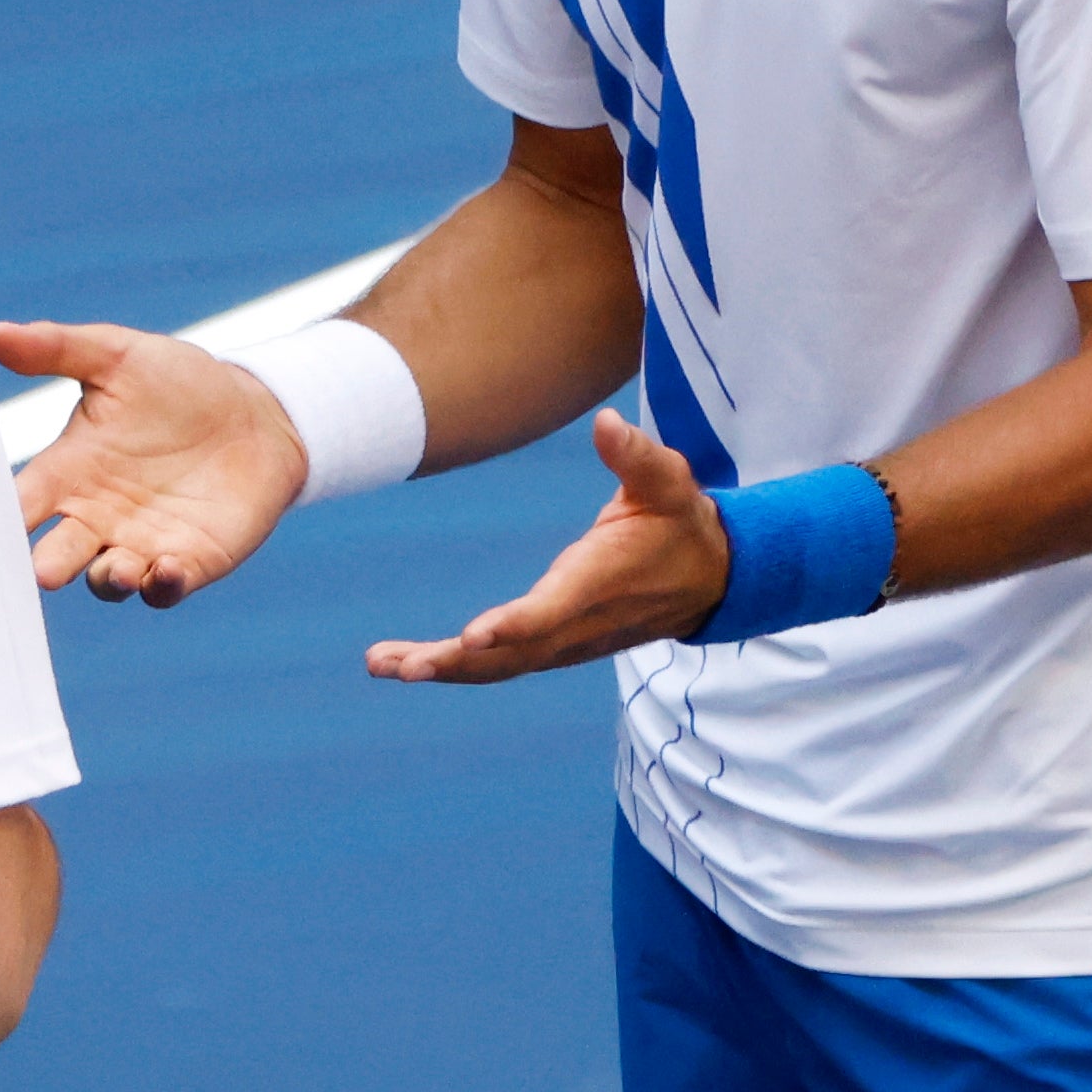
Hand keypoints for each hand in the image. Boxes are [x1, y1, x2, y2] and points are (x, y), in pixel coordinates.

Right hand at [0, 320, 307, 605]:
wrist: (254, 413)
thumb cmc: (177, 383)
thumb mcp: (117, 356)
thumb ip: (57, 349)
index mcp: (68, 471)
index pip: (21, 501)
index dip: (0, 517)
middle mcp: (95, 516)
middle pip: (56, 553)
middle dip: (47, 566)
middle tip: (42, 572)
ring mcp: (140, 543)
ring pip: (108, 578)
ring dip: (108, 579)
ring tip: (116, 567)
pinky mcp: (187, 561)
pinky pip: (165, 588)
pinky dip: (162, 585)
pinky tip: (166, 569)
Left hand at [366, 409, 726, 684]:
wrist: (708, 579)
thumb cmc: (679, 522)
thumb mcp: (668, 481)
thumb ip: (637, 455)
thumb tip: (607, 422)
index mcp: (597, 582)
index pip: (552, 611)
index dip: (514, 625)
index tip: (472, 637)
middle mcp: (576, 623)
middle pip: (511, 654)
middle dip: (455, 663)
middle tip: (402, 666)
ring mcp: (564, 642)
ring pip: (499, 666)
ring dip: (442, 668)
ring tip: (383, 664)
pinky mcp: (554, 645)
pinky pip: (501, 663)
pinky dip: (456, 666)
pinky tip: (409, 663)